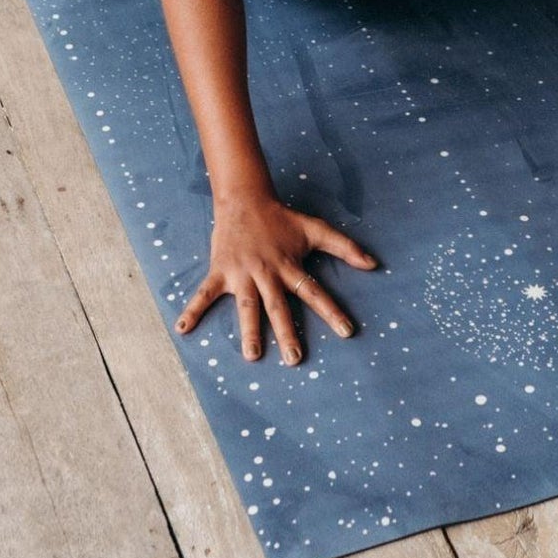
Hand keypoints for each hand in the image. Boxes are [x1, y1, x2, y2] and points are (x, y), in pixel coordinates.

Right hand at [175, 191, 378, 364]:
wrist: (245, 199)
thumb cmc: (281, 219)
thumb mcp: (316, 230)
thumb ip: (344, 247)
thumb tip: (374, 264)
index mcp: (289, 266)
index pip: (314, 292)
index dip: (331, 311)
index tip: (347, 332)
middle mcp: (267, 273)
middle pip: (279, 307)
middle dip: (287, 332)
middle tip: (295, 359)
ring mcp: (242, 274)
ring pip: (247, 306)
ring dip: (249, 331)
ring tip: (252, 356)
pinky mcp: (220, 271)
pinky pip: (205, 293)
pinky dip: (193, 310)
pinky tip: (183, 329)